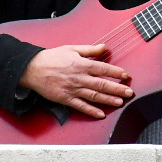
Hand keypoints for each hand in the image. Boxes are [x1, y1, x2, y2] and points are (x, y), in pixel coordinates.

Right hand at [18, 44, 132, 118]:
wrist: (32, 68)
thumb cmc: (52, 57)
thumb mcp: (72, 48)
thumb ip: (90, 49)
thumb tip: (104, 47)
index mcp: (82, 64)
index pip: (103, 68)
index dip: (116, 72)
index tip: (125, 76)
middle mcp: (79, 78)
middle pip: (102, 84)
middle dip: (117, 88)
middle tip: (129, 92)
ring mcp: (73, 89)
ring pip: (94, 96)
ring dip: (108, 100)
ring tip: (120, 102)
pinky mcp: (65, 98)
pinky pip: (80, 106)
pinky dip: (91, 111)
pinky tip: (101, 114)